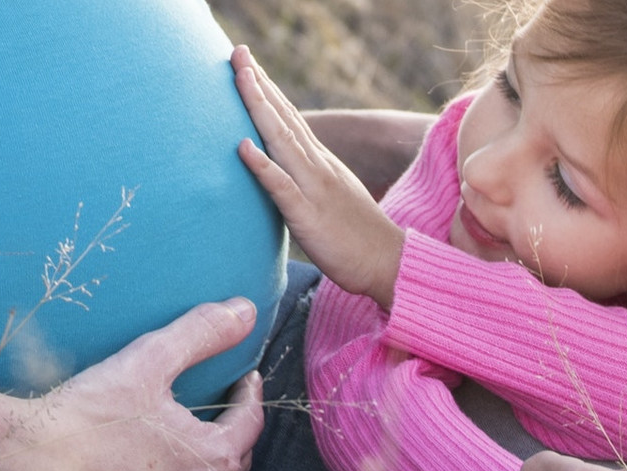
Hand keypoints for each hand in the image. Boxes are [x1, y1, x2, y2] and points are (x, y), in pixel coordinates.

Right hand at [0, 299, 264, 470]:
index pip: (251, 423)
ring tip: (194, 435)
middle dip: (234, 428)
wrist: (23, 469)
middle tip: (223, 402)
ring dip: (208, 462)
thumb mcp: (149, 362)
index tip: (244, 377)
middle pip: (235, 458)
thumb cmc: (87, 418)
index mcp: (214, 459)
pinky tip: (159, 470)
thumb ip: (201, 334)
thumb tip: (246, 310)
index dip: (249, 395)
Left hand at [231, 45, 404, 308]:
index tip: (247, 63)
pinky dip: (263, 165)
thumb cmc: (358, 238)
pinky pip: (282, 187)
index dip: (268, 91)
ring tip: (239, 78)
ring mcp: (314, 189)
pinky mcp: (309, 216)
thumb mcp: (332, 198)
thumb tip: (286, 171)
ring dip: (259, 108)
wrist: (390, 263)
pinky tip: (243, 146)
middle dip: (259, 85)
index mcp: (321, 164)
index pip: (291, 119)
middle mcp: (318, 168)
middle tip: (237, 52)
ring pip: (282, 142)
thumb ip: (309, 179)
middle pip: (284, 119)